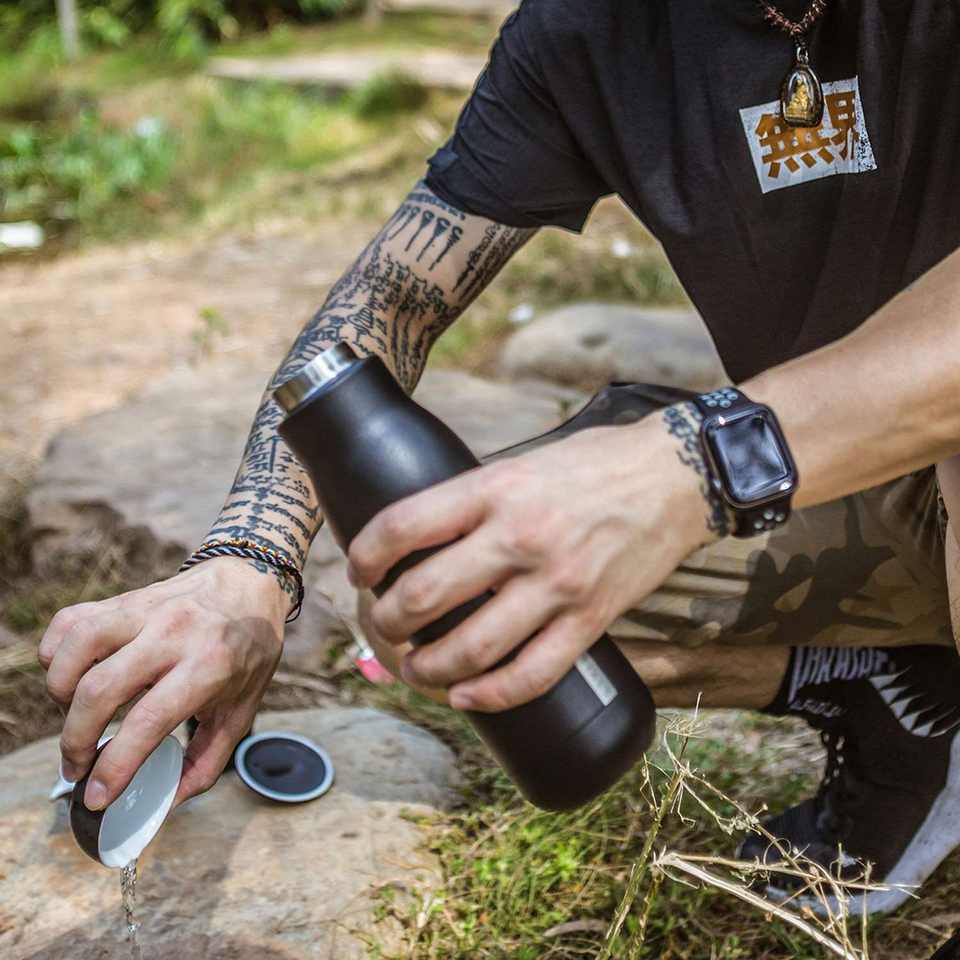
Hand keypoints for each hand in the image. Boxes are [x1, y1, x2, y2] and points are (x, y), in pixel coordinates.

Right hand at [38, 557, 286, 809]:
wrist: (251, 583)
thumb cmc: (248, 651)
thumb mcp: (244, 708)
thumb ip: (208, 760)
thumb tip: (167, 802)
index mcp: (209, 666)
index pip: (148, 721)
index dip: (115, 766)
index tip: (96, 796)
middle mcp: (173, 635)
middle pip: (99, 690)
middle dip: (75, 741)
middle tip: (77, 766)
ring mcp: (144, 611)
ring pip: (76, 650)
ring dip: (60, 695)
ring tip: (76, 715)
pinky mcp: (123, 599)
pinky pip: (70, 623)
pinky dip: (56, 655)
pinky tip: (72, 677)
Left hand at [347, 414, 711, 712]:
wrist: (676, 477)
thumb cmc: (595, 464)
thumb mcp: (523, 463)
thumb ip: (477, 500)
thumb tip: (424, 539)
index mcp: (494, 489)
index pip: (401, 527)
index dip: (364, 557)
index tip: (359, 571)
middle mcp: (519, 537)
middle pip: (422, 597)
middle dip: (384, 623)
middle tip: (381, 627)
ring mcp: (556, 584)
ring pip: (469, 648)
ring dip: (425, 670)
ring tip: (414, 669)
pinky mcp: (590, 619)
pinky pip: (530, 675)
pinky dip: (488, 695)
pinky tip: (465, 696)